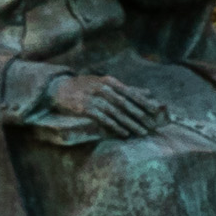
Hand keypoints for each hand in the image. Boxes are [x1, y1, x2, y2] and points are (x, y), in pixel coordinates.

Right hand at [41, 69, 163, 138]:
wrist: (59, 88)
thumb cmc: (87, 86)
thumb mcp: (106, 84)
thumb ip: (127, 89)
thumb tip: (148, 92)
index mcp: (110, 82)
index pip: (130, 92)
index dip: (144, 102)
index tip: (155, 112)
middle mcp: (103, 88)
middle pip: (126, 104)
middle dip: (140, 116)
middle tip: (152, 126)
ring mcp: (94, 98)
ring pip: (116, 112)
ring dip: (131, 123)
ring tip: (142, 132)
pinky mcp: (85, 108)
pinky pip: (104, 119)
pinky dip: (115, 126)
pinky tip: (124, 133)